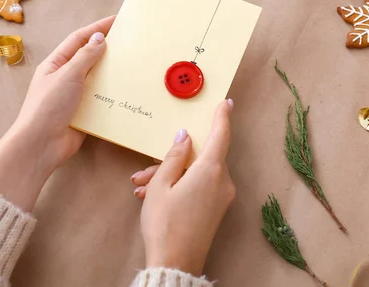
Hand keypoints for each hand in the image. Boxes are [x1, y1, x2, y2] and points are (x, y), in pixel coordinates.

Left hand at [0, 16, 114, 210]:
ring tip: (133, 65)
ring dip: (112, 72)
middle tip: (130, 42)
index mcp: (56, 64)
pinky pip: (102, 99)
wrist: (41, 145)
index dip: (98, 28)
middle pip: (89, 58)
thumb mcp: (67, 75)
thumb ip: (85, 57)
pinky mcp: (85, 113)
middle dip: (107, 49)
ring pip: (97, 78)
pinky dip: (113, 94)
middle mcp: (65, 77)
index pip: (79, 39)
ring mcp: (75, 96)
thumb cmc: (49, 106)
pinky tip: (128, 91)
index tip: (118, 20)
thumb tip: (99, 38)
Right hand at [132, 100, 235, 275]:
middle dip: (173, 159)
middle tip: (147, 171)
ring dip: (172, 176)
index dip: (222, 116)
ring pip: (197, 173)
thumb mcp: (160, 185)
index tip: (225, 103)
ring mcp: (222, 196)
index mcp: (211, 170)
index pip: (221, 134)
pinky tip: (154, 198)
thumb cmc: (165, 224)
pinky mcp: (217, 209)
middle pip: (201, 157)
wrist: (176, 264)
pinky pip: (201, 187)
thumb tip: (185, 137)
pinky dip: (181, 187)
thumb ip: (174, 156)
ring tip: (143, 188)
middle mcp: (222, 181)